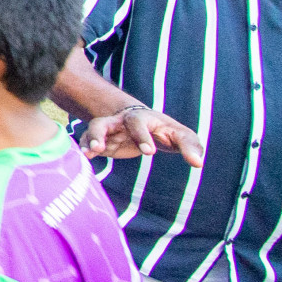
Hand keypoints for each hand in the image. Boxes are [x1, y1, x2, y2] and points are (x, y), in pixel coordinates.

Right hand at [79, 107, 203, 166]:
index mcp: (141, 118)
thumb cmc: (163, 130)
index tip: (149, 152)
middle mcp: (120, 122)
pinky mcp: (100, 143)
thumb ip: (190, 146)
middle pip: (106, 122)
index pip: (138, 123)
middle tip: (100, 148)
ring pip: (92, 130)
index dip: (142, 136)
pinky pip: (85, 143)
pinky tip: (83, 160)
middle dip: (101, 134)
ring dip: (88, 140)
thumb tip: (199, 163)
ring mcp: (108, 131)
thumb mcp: (179, 135)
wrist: (141, 123)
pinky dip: (82, 149)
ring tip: (88, 153)